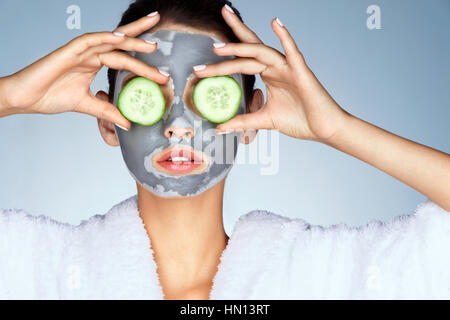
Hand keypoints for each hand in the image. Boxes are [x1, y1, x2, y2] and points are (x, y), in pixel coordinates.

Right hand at [0, 13, 168, 128]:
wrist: (26, 98)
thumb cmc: (50, 96)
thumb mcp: (87, 105)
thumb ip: (108, 111)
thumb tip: (128, 122)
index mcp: (95, 63)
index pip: (124, 59)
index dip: (143, 65)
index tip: (162, 75)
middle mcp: (91, 53)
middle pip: (121, 43)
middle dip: (142, 39)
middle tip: (162, 40)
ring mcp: (81, 50)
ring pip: (111, 41)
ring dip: (132, 40)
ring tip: (152, 44)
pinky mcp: (69, 50)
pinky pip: (90, 40)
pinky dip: (105, 37)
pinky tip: (121, 37)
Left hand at [194, 7, 348, 141]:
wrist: (324, 129)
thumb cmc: (300, 120)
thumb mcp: (264, 120)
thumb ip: (243, 121)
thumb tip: (220, 127)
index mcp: (268, 75)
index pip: (241, 63)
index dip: (221, 64)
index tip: (200, 69)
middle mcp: (275, 67)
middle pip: (248, 49)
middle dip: (229, 39)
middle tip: (211, 31)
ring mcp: (288, 67)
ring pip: (261, 52)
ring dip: (241, 46)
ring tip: (220, 47)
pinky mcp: (302, 72)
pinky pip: (293, 52)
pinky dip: (285, 37)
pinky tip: (275, 23)